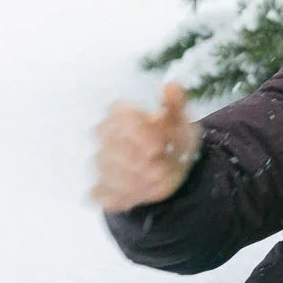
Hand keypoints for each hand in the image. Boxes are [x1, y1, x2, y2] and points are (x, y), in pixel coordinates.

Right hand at [90, 82, 201, 212]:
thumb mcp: (181, 121)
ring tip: (159, 181)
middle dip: (136, 161)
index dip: (135, 132)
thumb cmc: (173, 138)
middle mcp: (105, 136)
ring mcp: (101, 162)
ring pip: (106, 171)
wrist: (172, 168)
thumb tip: (171, 84)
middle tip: (161, 169)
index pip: (117, 114)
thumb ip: (175, 103)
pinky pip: (100, 194)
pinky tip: (140, 197)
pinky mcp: (100, 187)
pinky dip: (121, 198)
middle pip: (109, 146)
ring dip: (134, 181)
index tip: (157, 147)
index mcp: (124, 114)